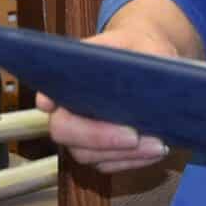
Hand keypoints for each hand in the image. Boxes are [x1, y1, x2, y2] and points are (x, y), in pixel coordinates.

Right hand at [35, 24, 175, 173]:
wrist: (149, 61)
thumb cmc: (135, 48)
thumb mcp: (133, 40)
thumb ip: (124, 53)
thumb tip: (129, 73)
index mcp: (68, 81)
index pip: (48, 92)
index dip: (48, 100)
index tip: (52, 103)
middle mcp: (67, 111)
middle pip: (66, 132)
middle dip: (99, 137)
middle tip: (134, 135)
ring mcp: (82, 136)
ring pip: (90, 156)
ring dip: (124, 154)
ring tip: (158, 144)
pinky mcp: (101, 152)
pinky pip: (111, 164)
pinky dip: (134, 160)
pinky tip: (156, 150)